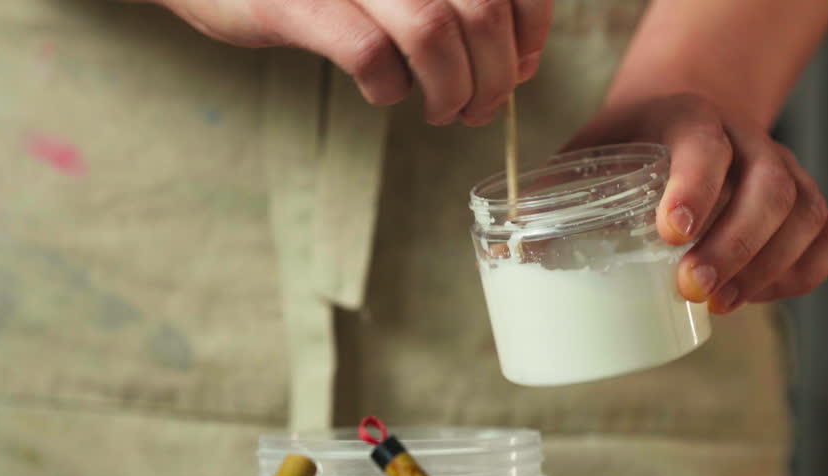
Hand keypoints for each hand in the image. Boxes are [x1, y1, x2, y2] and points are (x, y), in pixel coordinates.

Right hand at [139, 0, 550, 125]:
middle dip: (494, 77)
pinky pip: (369, 55)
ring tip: (441, 111)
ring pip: (434, 33)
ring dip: (450, 90)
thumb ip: (456, 6)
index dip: (531, 29)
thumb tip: (520, 61)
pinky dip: (388, 88)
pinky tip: (383, 92)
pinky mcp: (296, 3)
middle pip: (481, 12)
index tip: (521, 65)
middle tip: (479, 108)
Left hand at [565, 93, 827, 313]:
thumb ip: (557, 199)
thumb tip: (525, 256)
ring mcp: (787, 170)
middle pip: (770, 189)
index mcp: (689, 117)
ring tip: (719, 305)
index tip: (670, 236)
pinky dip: (801, 274)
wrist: (680, 121)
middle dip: (735, 247)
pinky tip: (756, 295)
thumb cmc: (626, 153)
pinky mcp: (807, 203)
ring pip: (806, 215)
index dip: (694, 189)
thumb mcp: (588, 157)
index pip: (705, 145)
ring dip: (768, 268)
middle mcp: (748, 139)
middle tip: (693, 291)